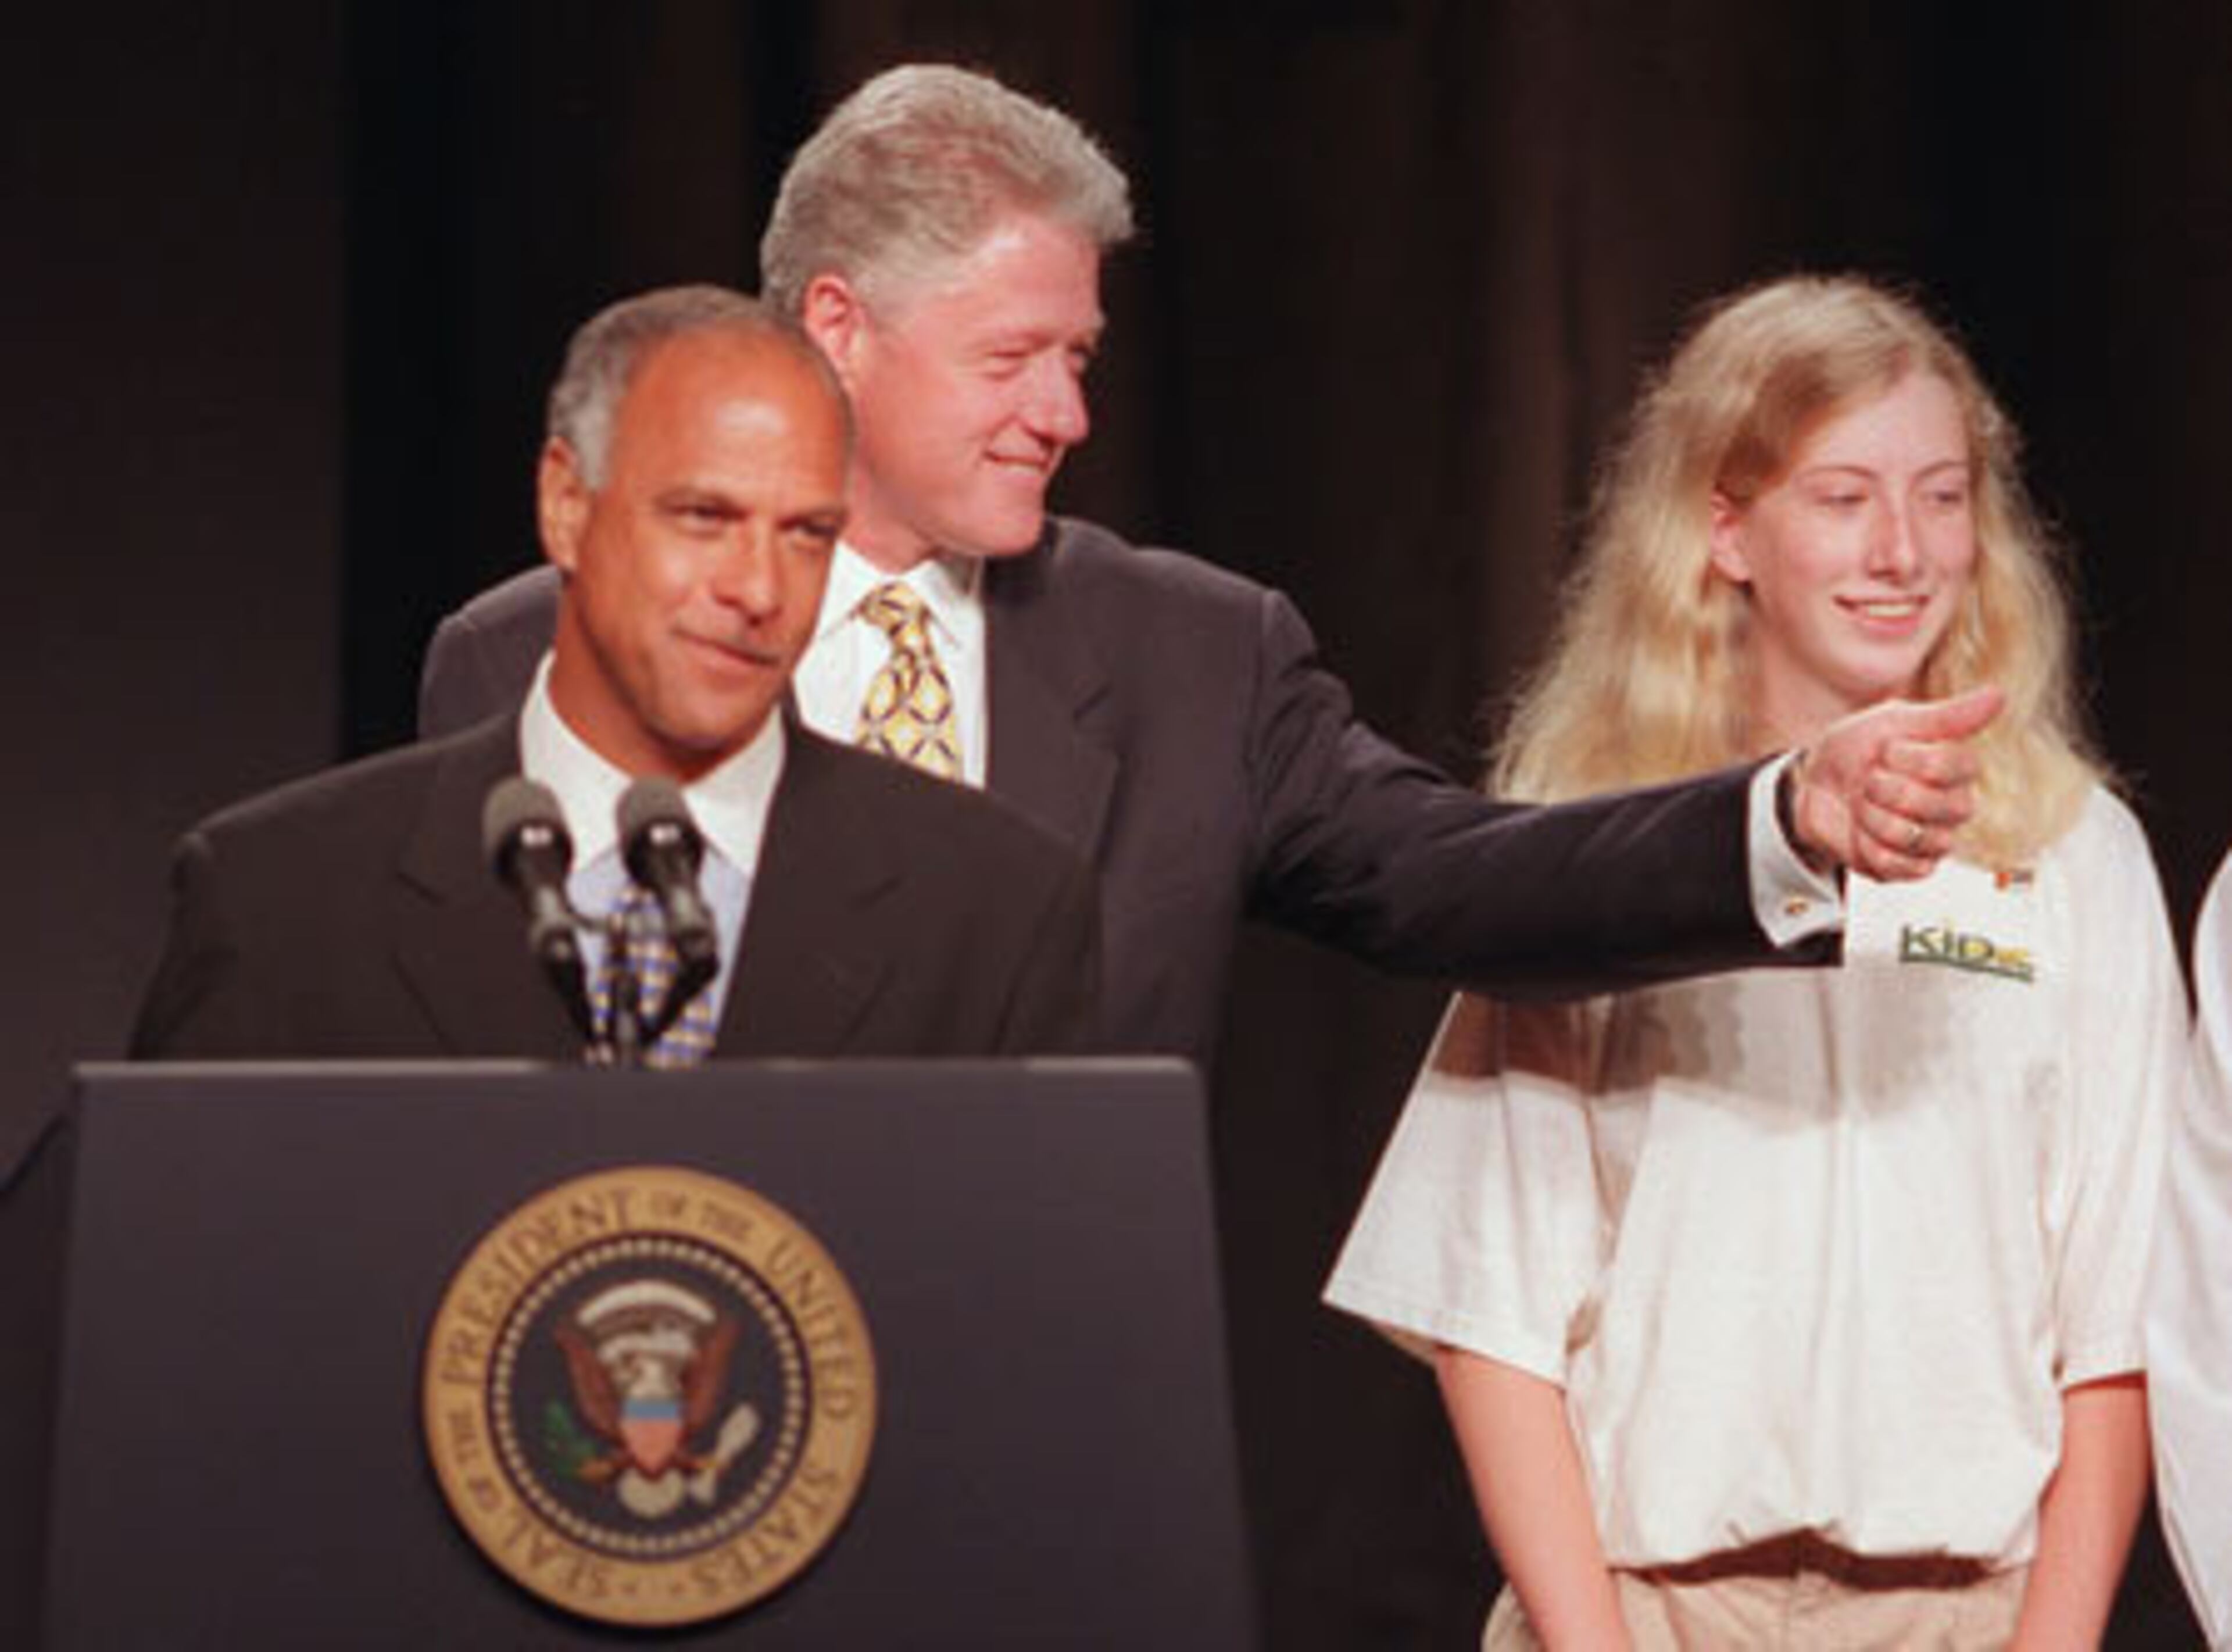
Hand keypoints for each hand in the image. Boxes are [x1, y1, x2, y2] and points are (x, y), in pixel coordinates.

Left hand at [1789, 687, 2001, 880]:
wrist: (1814, 781)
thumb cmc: (1858, 747)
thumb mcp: (1894, 722)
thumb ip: (1947, 717)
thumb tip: (1998, 695)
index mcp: (1957, 770)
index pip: (1955, 766)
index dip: (1911, 758)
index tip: (1885, 750)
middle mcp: (1953, 806)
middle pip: (1941, 806)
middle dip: (1888, 789)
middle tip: (1869, 779)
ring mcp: (1932, 840)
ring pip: (1915, 838)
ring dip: (1872, 817)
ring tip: (1863, 804)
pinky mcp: (1907, 868)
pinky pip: (1896, 865)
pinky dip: (1867, 845)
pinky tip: (1860, 830)